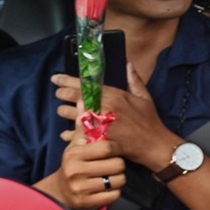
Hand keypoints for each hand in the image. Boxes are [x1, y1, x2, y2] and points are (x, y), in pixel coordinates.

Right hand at [40, 115, 126, 209]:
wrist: (60, 192)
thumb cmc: (73, 164)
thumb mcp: (76, 145)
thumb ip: (82, 125)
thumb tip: (84, 101)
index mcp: (75, 154)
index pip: (107, 147)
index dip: (115, 148)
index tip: (114, 150)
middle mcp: (76, 171)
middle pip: (117, 165)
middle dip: (119, 164)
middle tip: (112, 165)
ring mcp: (82, 189)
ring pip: (118, 181)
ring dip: (118, 179)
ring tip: (110, 176)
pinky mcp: (88, 203)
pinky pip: (114, 195)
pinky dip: (115, 192)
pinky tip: (107, 189)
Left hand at [53, 66, 176, 167]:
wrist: (154, 145)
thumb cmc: (150, 121)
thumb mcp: (145, 97)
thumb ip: (134, 80)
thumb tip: (128, 64)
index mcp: (114, 95)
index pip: (86, 85)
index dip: (67, 81)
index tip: (56, 78)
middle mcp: (105, 108)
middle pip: (75, 98)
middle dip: (63, 94)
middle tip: (58, 94)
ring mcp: (99, 124)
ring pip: (73, 116)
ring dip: (64, 113)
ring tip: (62, 111)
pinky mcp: (97, 140)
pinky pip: (77, 136)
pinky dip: (69, 134)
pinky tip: (65, 133)